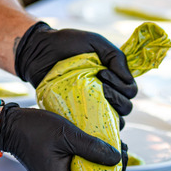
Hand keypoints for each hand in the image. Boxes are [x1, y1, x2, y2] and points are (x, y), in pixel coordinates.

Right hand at [0, 105, 125, 170]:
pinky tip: (99, 143)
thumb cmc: (33, 130)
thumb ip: (92, 147)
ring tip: (114, 145)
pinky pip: (79, 166)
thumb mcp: (67, 136)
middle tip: (122, 153)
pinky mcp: (58, 166)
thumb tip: (116, 158)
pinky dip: (91, 157)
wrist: (9, 124)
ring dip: (103, 162)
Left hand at [14, 22, 137, 117]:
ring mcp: (93, 106)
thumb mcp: (95, 42)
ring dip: (108, 110)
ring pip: (114, 121)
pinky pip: (92, 128)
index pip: (131, 91)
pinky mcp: (77, 115)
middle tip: (98, 82)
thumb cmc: (68, 44)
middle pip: (126, 107)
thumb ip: (116, 56)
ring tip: (91, 96)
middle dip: (116, 96)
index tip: (103, 72)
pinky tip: (84, 113)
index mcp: (114, 79)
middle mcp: (107, 95)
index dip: (122, 85)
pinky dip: (94, 126)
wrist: (40, 51)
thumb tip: (128, 78)